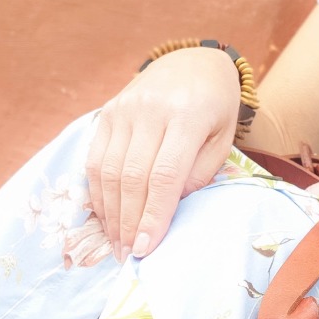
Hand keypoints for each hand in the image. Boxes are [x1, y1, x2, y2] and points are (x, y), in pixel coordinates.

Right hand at [85, 46, 240, 260]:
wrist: (192, 63)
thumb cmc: (216, 109)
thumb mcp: (223, 138)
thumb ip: (199, 172)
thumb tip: (168, 207)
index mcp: (187, 116)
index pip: (164, 176)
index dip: (153, 215)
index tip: (146, 248)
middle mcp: (150, 110)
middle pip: (132, 177)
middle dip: (129, 222)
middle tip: (129, 255)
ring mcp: (123, 110)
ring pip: (108, 171)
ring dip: (110, 213)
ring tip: (117, 243)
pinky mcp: (106, 113)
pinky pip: (95, 159)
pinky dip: (98, 192)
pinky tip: (106, 216)